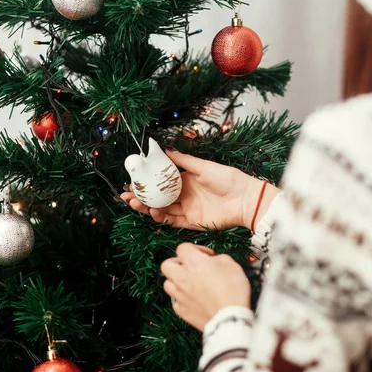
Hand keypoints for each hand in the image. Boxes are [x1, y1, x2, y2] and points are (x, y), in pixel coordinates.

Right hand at [121, 149, 280, 230]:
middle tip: (126, 196)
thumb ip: (183, 161)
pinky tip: (152, 212)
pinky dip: (161, 218)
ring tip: (134, 203)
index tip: (131, 182)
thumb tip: (165, 149)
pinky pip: (173, 221)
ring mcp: (187, 210)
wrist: (245, 198)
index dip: (146, 183)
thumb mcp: (202, 166)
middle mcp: (184, 196)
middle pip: (158, 198)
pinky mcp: (192, 222)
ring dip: (147, 207)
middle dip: (141, 197)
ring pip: (162, 210)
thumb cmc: (227, 179)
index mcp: (186, 181)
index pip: (161, 183)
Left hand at [161, 243, 250, 330]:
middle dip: (178, 263)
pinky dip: (181, 298)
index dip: (196, 249)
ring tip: (190, 283)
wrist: (230, 318)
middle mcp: (182, 277)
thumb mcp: (231, 265)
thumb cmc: (233, 290)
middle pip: (167, 264)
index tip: (207, 256)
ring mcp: (179, 295)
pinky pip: (174, 301)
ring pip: (167, 283)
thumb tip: (213, 261)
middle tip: (191, 267)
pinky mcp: (181, 311)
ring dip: (176, 281)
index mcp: (193, 262)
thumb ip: (218, 258)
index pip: (182, 247)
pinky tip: (192, 299)